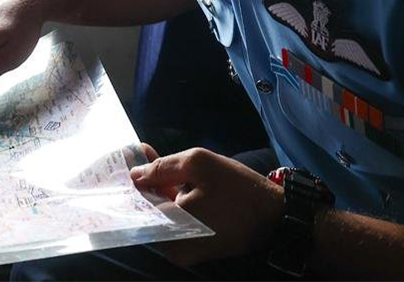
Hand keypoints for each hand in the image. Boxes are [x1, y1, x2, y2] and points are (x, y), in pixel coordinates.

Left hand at [129, 145, 284, 265]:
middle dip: (144, 180)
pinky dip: (171, 201)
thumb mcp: (199, 164)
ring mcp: (183, 252)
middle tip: (144, 152)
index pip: (136, 200)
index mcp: (169, 229)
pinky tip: (172, 181)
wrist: (276, 217)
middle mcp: (171, 249)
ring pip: (160, 214)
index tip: (126, 154)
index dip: (132, 175)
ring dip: (158, 189)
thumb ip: (162, 167)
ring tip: (155, 160)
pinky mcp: (194, 248)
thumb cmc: (238, 188)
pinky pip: (173, 221)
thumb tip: (134, 174)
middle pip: (146, 208)